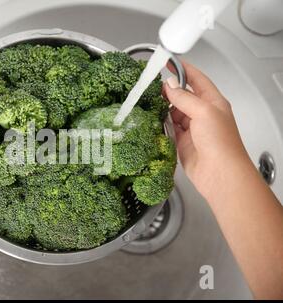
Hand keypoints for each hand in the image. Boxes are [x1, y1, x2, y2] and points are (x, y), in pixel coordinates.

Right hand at [163, 62, 249, 201]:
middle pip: (183, 96)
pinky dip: (160, 123)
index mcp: (213, 102)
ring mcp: (192, 129)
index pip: (197, 79)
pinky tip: (152, 119)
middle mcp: (203, 114)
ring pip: (174, 112)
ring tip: (149, 101)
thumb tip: (170, 85)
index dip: (183, 69)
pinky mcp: (182, 142)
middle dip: (169, 90)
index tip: (169, 62)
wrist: (219, 173)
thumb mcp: (203, 112)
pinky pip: (168, 128)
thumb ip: (185, 97)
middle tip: (152, 86)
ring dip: (163, 107)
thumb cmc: (220, 142)